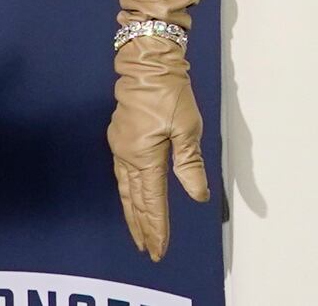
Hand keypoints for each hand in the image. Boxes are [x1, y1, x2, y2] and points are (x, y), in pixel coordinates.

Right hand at [109, 33, 208, 259]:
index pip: (152, 202)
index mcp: (145, 158)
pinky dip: (129, 195)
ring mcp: (121, 150)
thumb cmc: (170, 93)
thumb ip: (190, 164)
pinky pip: (123, 177)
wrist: (147, 66)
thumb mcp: (188, 127)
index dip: (157, 226)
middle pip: (135, 202)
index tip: (159, 248)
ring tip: (139, 234)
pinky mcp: (121, 141)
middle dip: (143, 228)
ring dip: (133, 214)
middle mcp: (128, 159)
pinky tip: (131, 200)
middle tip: (149, 250)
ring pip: (126, 192)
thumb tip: (197, 195)